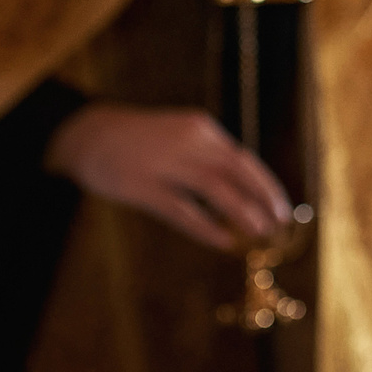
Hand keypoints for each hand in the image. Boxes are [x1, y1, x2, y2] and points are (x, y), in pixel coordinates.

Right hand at [43, 103, 293, 249]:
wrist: (88, 134)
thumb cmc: (140, 141)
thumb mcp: (179, 138)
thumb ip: (207, 160)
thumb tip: (241, 196)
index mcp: (200, 129)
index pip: (243, 159)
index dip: (266, 185)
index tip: (283, 208)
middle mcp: (187, 141)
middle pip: (236, 170)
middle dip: (263, 198)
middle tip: (280, 224)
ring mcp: (164, 162)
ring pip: (215, 188)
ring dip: (242, 212)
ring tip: (260, 234)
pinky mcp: (142, 185)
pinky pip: (182, 209)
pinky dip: (206, 227)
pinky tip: (224, 242)